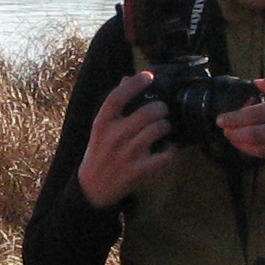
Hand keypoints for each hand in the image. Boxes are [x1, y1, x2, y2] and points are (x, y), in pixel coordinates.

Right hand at [77, 72, 177, 206]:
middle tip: (161, 111)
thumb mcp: (100, 128)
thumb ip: (113, 105)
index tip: (148, 76)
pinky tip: (167, 148)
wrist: (93, 188)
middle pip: (147, 112)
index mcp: (102, 123)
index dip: (134, 84)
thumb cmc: (99, 152)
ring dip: (166, 126)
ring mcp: (128, 154)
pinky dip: (172, 150)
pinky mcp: (140, 170)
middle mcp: (114, 136)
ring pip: (159, 129)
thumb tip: (127, 79)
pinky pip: (166, 154)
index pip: (117, 97)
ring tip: (163, 128)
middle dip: (160, 108)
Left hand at [219, 74, 264, 169]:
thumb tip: (257, 83)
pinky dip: (260, 154)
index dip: (235, 118)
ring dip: (244, 146)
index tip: (222, 120)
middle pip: (254, 135)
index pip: (256, 114)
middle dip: (235, 134)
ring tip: (235, 139)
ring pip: (261, 150)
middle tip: (226, 131)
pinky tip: (254, 148)